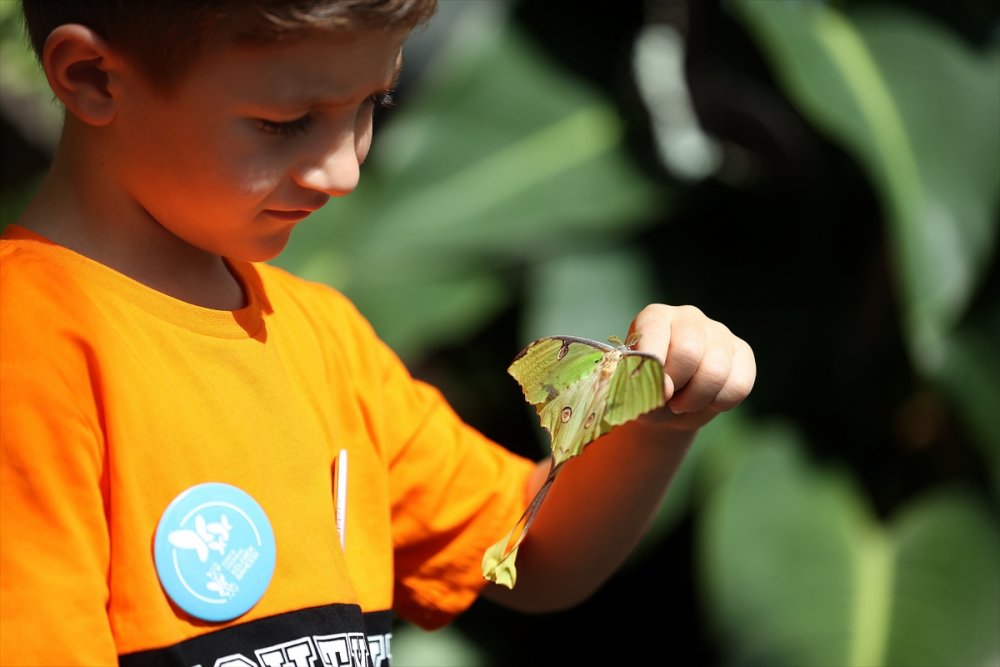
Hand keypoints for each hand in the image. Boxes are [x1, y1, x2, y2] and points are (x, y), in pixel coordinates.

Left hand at [629, 304, 755, 430]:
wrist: (668, 406)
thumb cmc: (646, 391)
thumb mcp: (634, 389)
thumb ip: (640, 384)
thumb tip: (665, 388)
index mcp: (655, 317)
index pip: (655, 332)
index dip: (654, 366)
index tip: (654, 390)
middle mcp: (688, 317)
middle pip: (688, 350)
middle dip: (676, 385)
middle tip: (668, 398)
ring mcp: (719, 332)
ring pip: (715, 372)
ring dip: (696, 400)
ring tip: (684, 403)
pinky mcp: (742, 353)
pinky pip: (739, 385)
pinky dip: (720, 404)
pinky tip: (707, 401)